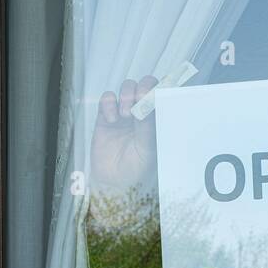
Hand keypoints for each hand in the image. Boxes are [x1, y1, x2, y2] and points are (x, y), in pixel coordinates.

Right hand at [90, 75, 158, 195]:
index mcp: (156, 119)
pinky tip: (112, 119)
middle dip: (142, 87)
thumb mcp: (147, 148)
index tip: (154, 95)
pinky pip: (107, 98)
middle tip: (140, 99)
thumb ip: (148, 126)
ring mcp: (123, 113)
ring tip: (125, 115)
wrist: (114, 182)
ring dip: (126, 95)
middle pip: (144, 85)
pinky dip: (109, 104)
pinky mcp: (106, 116)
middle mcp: (141, 113)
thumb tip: (148, 103)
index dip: (158, 89)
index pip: (161, 94)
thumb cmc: (136, 169)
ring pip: (126, 87)